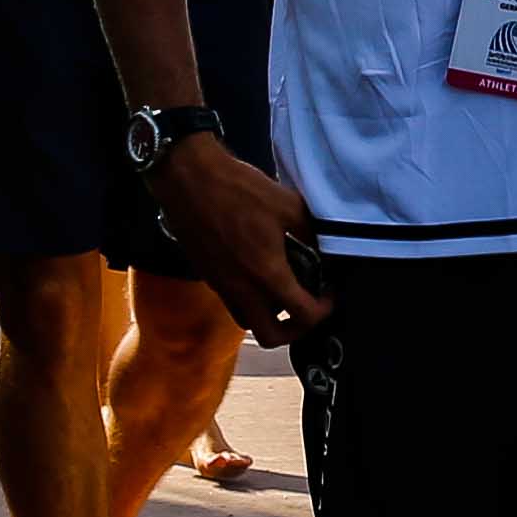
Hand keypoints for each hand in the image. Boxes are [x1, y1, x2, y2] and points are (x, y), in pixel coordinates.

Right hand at [150, 135, 327, 340]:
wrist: (189, 179)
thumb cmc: (238, 189)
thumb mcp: (289, 206)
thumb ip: (311, 234)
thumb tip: (323, 249)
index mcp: (266, 274)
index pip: (303, 316)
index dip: (324, 311)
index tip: (328, 295)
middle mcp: (241, 289)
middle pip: (271, 336)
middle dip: (294, 329)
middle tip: (307, 307)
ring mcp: (221, 285)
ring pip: (249, 321)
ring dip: (270, 316)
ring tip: (284, 289)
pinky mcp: (208, 275)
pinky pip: (232, 301)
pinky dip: (250, 298)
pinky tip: (259, 271)